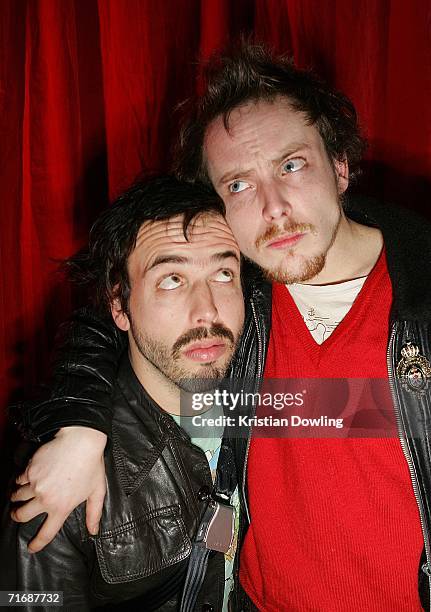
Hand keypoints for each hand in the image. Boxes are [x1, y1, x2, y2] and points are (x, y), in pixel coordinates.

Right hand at [10, 426, 106, 551]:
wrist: (81, 441)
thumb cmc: (91, 465)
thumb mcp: (96, 491)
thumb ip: (94, 513)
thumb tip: (93, 530)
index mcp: (62, 507)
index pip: (46, 533)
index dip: (37, 543)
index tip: (32, 547)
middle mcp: (46, 499)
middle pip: (21, 516)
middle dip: (17, 516)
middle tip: (18, 514)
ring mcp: (36, 484)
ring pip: (17, 497)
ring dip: (17, 498)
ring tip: (19, 495)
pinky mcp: (30, 470)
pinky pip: (19, 479)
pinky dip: (20, 480)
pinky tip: (26, 478)